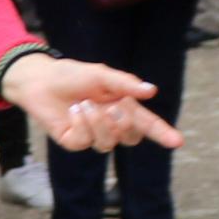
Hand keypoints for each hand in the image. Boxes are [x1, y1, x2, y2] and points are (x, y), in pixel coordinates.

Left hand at [5, 53, 181, 154]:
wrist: (40, 80)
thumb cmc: (73, 75)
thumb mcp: (101, 75)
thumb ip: (125, 83)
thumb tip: (151, 91)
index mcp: (123, 108)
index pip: (148, 125)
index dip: (163, 134)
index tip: (177, 142)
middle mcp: (111, 124)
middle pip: (130, 138)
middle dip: (124, 124)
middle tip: (111, 106)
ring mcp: (92, 135)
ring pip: (107, 143)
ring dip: (98, 122)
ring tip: (84, 104)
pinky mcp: (73, 141)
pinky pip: (84, 142)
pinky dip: (80, 124)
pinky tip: (73, 111)